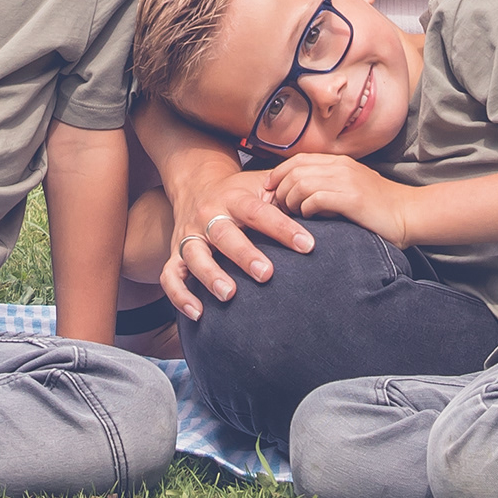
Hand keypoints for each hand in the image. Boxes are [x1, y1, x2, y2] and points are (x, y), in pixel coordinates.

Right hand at [154, 153, 316, 320]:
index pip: (261, 213)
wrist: (196, 184)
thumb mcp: (261, 186)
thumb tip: (327, 209)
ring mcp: (189, 236)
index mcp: (234, 198)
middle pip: (223, 234)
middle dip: (244, 254)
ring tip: (228, 294)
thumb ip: (288, 198)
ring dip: (210, 275)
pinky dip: (180, 296)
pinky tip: (198, 313)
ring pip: (194, 256)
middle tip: (267, 274)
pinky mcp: (175, 254)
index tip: (309, 246)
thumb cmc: (240, 193)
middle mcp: (208, 216)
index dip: (284, 229)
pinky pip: (170, 277)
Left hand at [257, 151, 413, 245]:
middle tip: (279, 207)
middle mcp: (341, 167)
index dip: (279, 173)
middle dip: (280, 189)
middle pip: (295, 170)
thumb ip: (329, 186)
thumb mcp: (351, 188)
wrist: (410, 213)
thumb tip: (300, 196)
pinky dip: (306, 209)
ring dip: (291, 201)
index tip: (270, 189)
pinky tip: (309, 217)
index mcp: (340, 162)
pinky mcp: (351, 198)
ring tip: (293, 214)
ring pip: (301, 183)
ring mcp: (346, 181)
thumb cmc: (379, 207)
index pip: (298, 159)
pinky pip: (315, 198)